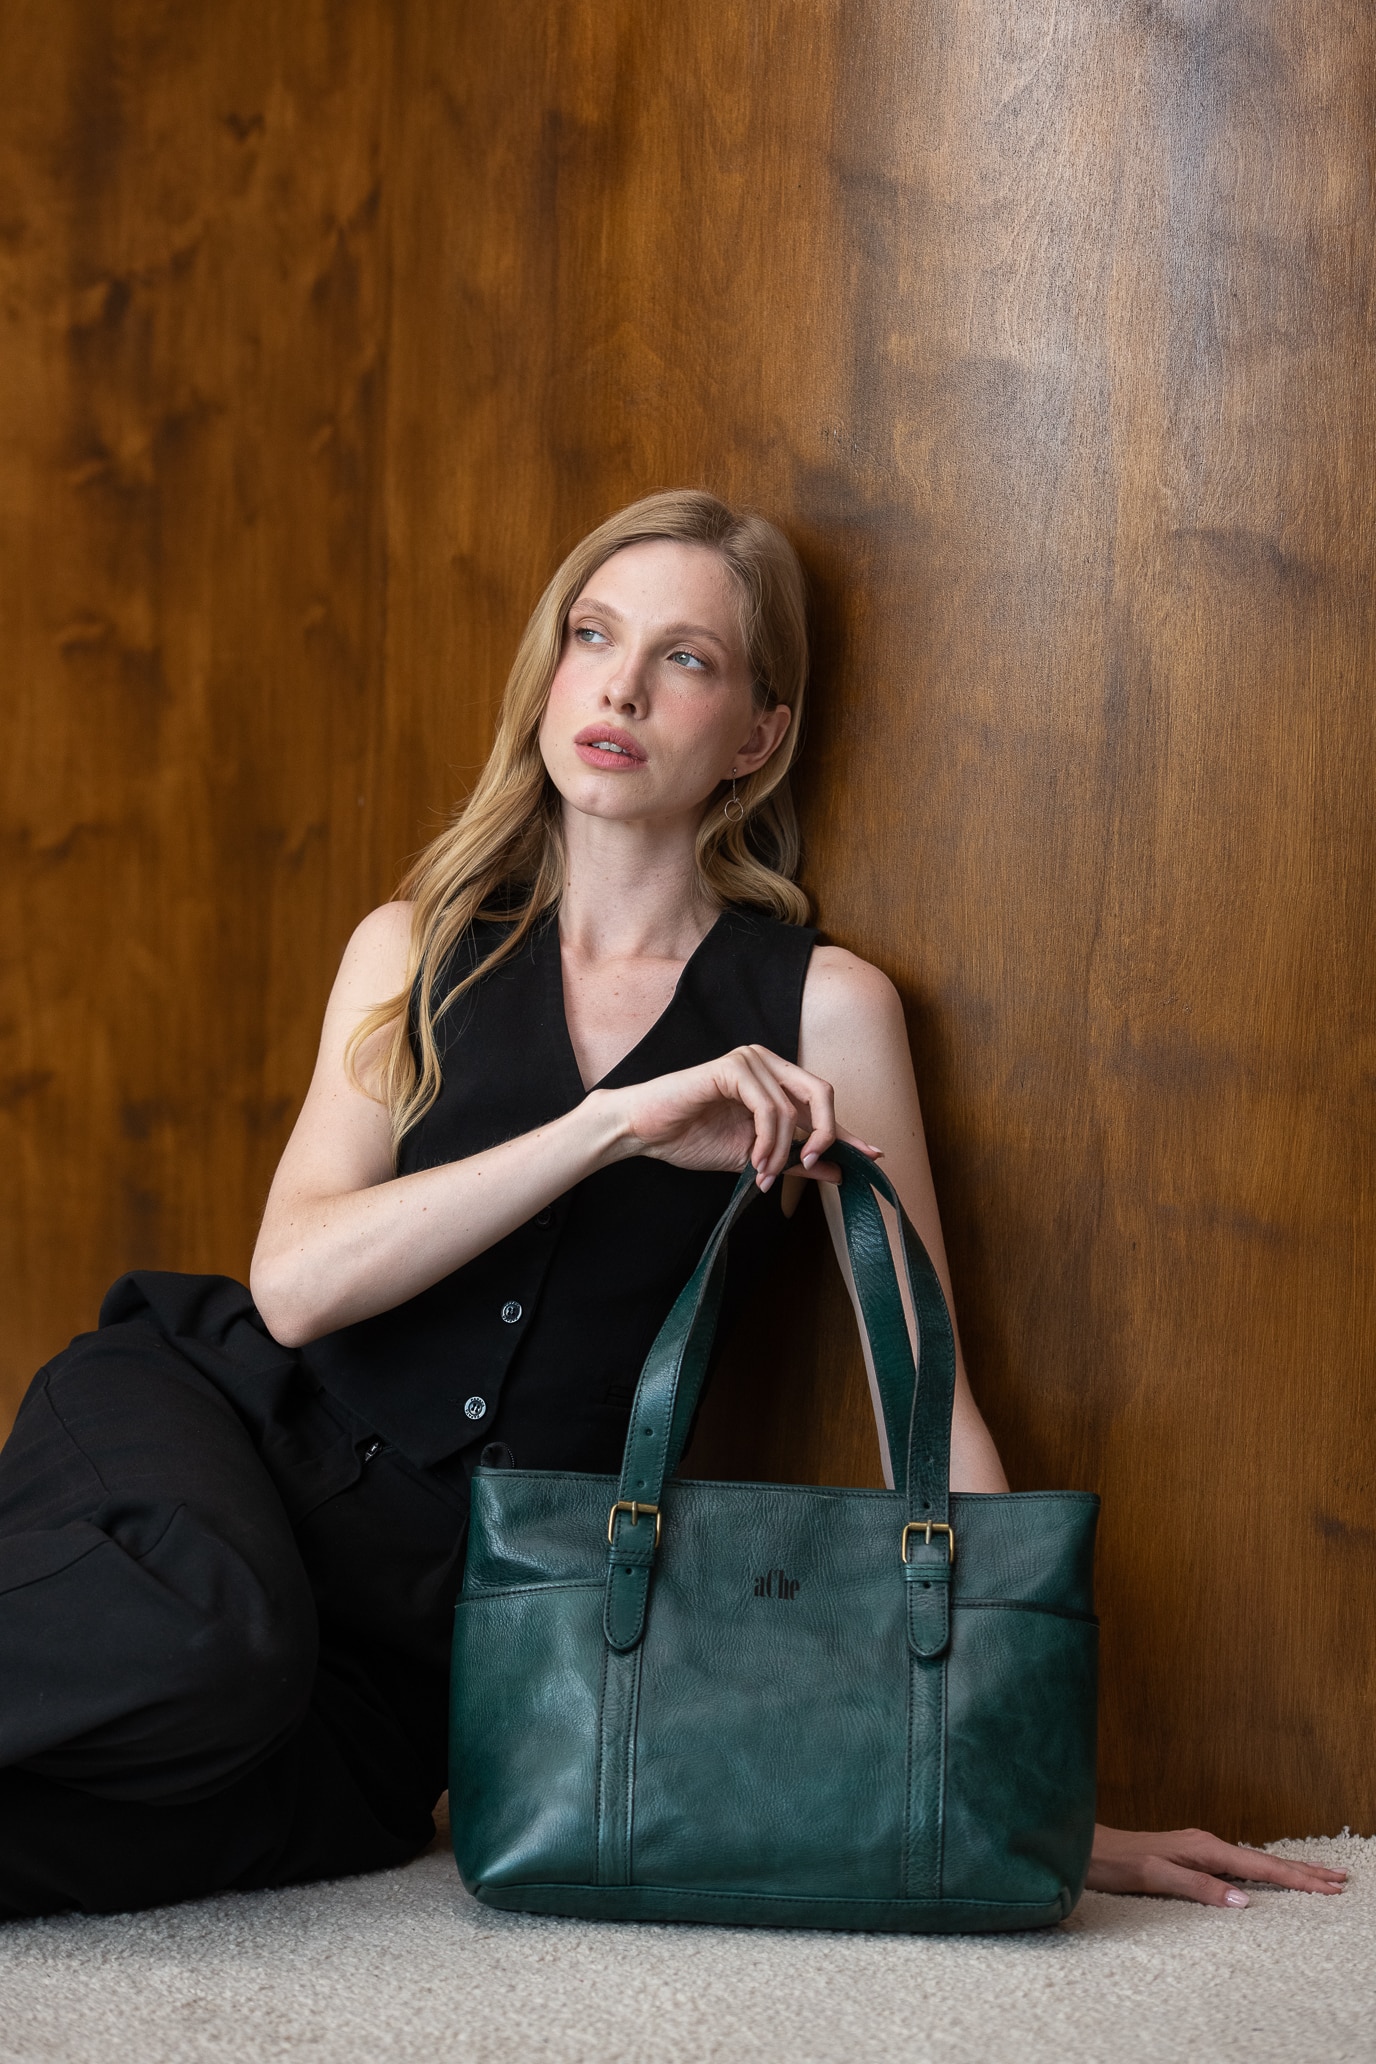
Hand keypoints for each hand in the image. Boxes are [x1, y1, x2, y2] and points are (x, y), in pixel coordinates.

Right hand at [598, 1043, 880, 1187]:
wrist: (645, 1132)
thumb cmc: (691, 1139)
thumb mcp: (754, 1157)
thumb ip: (794, 1160)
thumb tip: (839, 1173)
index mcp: (775, 1080)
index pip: (821, 1103)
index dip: (847, 1131)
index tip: (874, 1155)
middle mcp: (767, 1062)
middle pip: (821, 1093)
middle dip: (826, 1134)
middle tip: (808, 1165)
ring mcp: (750, 1060)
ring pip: (792, 1109)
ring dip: (780, 1150)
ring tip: (762, 1174)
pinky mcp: (732, 1067)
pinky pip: (768, 1107)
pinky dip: (767, 1140)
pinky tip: (754, 1159)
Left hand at [1086, 1823, 1347, 1905]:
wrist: (1084, 1846)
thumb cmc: (1114, 1861)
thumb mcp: (1154, 1876)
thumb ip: (1198, 1887)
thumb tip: (1243, 1902)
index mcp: (1203, 1848)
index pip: (1260, 1866)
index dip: (1295, 1877)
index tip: (1328, 1885)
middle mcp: (1204, 1843)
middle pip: (1263, 1860)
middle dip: (1302, 1870)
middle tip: (1339, 1879)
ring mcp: (1198, 1848)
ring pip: (1252, 1861)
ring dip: (1286, 1870)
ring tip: (1315, 1876)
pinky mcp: (1191, 1856)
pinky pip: (1237, 1864)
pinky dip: (1262, 1871)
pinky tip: (1267, 1875)